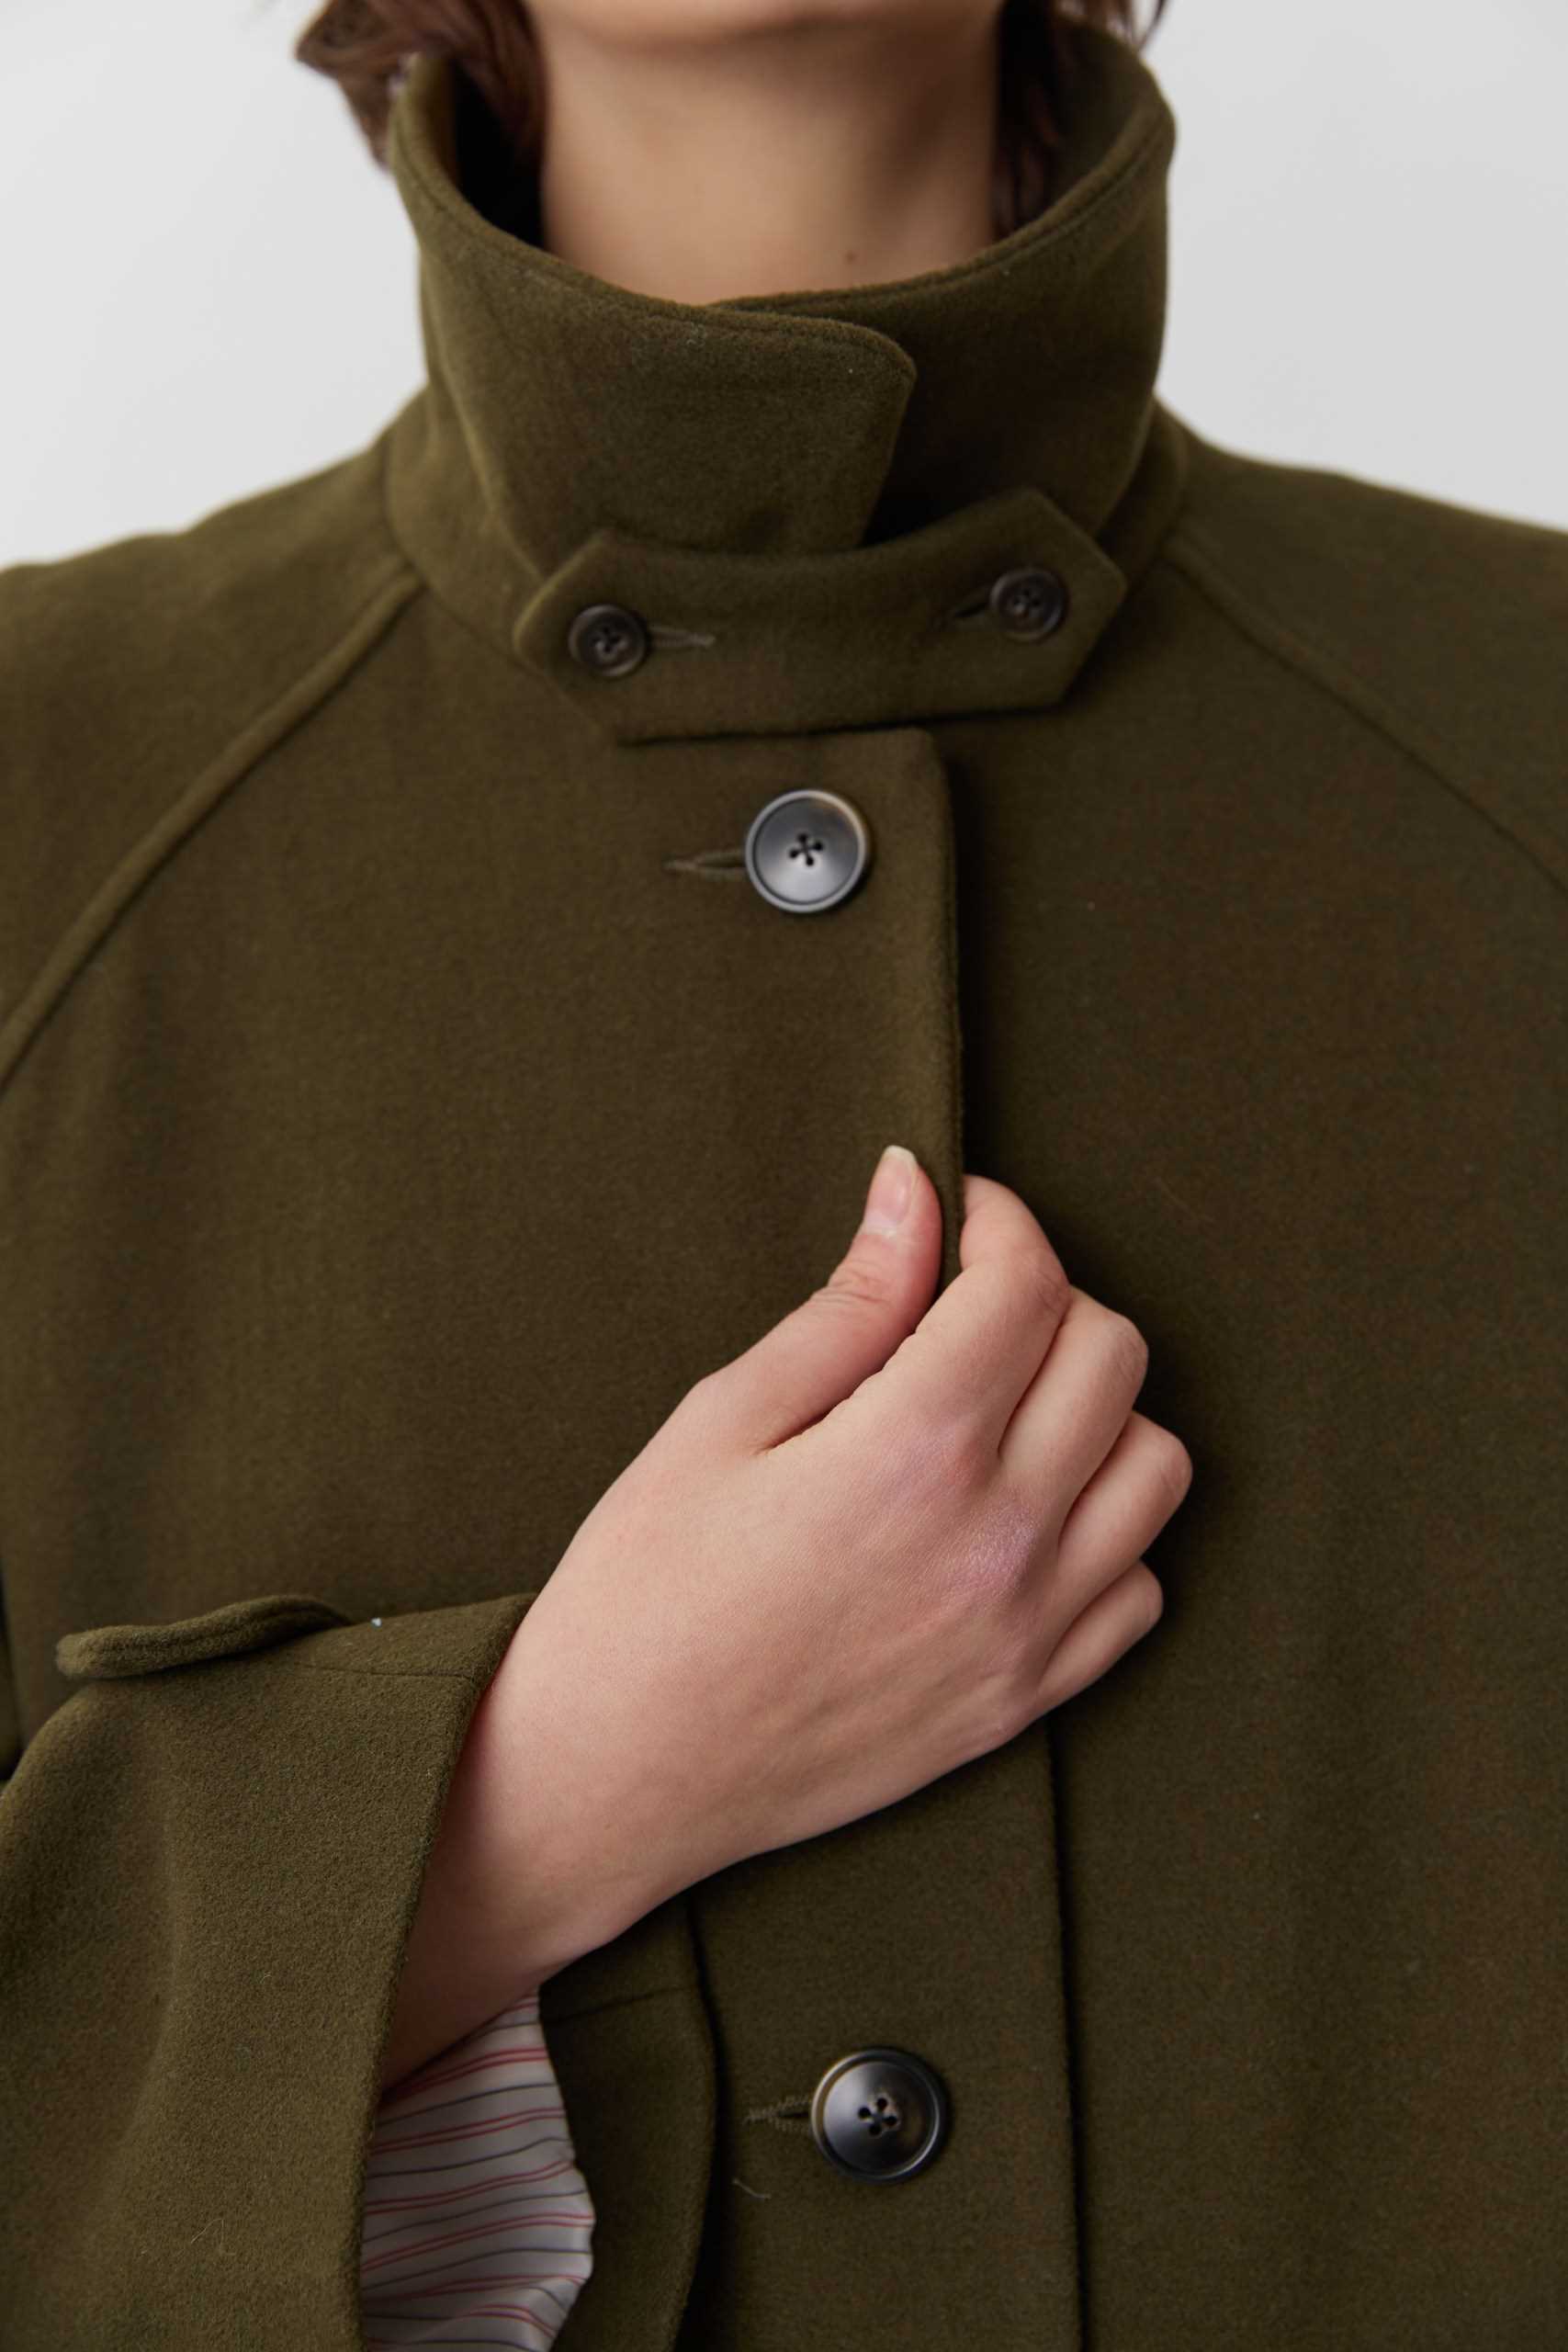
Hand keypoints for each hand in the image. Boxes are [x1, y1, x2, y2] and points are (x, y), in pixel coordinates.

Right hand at [486, 1149, 1191, 1957]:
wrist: (615, 1775)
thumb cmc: (643, 1589)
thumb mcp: (722, 1420)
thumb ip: (847, 1306)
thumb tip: (914, 1191)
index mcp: (913, 1450)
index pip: (1027, 1285)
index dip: (998, 1221)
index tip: (957, 1215)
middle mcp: (999, 1537)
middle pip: (1113, 1356)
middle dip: (1048, 1301)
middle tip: (966, 1307)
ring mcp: (1027, 1629)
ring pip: (1155, 1467)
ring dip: (1096, 1411)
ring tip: (1002, 1410)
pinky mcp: (1028, 1701)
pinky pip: (1139, 1590)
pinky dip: (1106, 1534)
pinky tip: (1020, 1518)